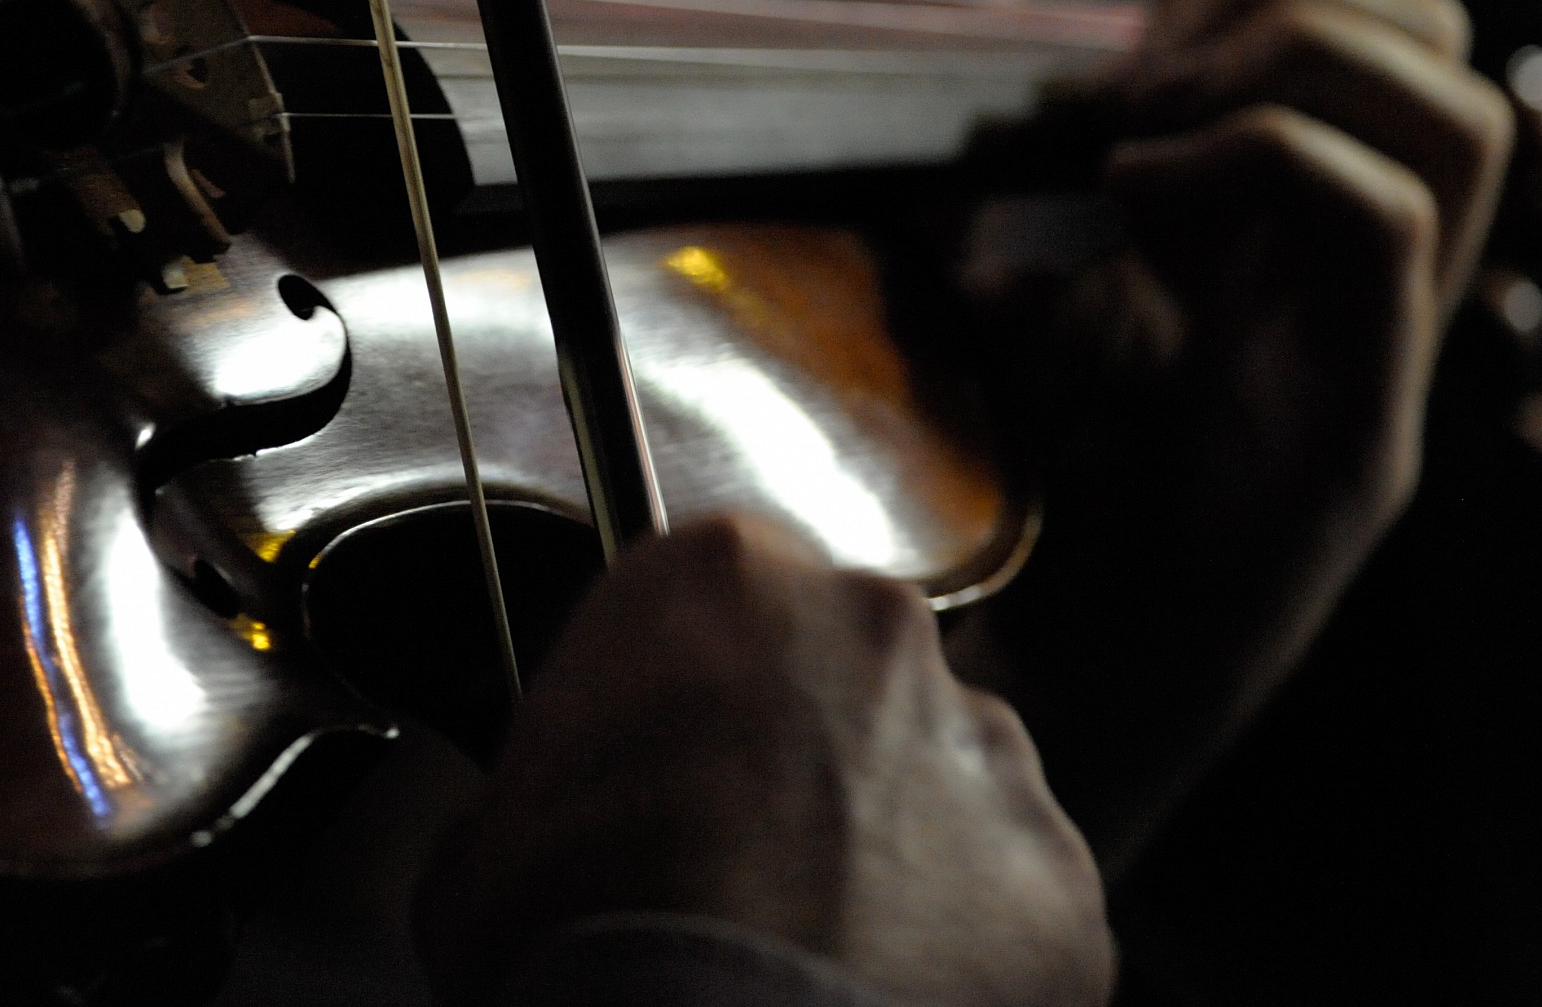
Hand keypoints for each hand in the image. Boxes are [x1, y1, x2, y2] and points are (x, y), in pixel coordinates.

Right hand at [418, 514, 1112, 1006]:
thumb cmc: (586, 944)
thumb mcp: (486, 835)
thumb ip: (540, 780)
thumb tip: (529, 828)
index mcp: (725, 576)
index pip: (720, 581)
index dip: (689, 672)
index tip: (668, 743)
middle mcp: (872, 630)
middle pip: (843, 662)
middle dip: (803, 741)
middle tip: (736, 849)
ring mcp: (981, 747)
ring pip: (938, 771)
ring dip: (890, 834)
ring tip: (814, 936)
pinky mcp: (1055, 872)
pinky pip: (1008, 892)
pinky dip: (963, 937)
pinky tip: (880, 989)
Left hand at [945, 0, 1513, 866]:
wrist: (1000, 709)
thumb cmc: (987, 491)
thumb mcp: (981, 248)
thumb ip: (993, 99)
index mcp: (1281, 239)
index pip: (1387, 32)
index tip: (1124, 52)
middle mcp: (1356, 295)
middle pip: (1443, 50)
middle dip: (1288, 4)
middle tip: (1138, 90)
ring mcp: (1366, 365)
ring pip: (1455, 123)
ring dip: (1286, 76)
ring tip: (1138, 145)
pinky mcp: (1347, 443)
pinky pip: (1385, 227)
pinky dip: (1255, 164)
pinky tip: (1125, 207)